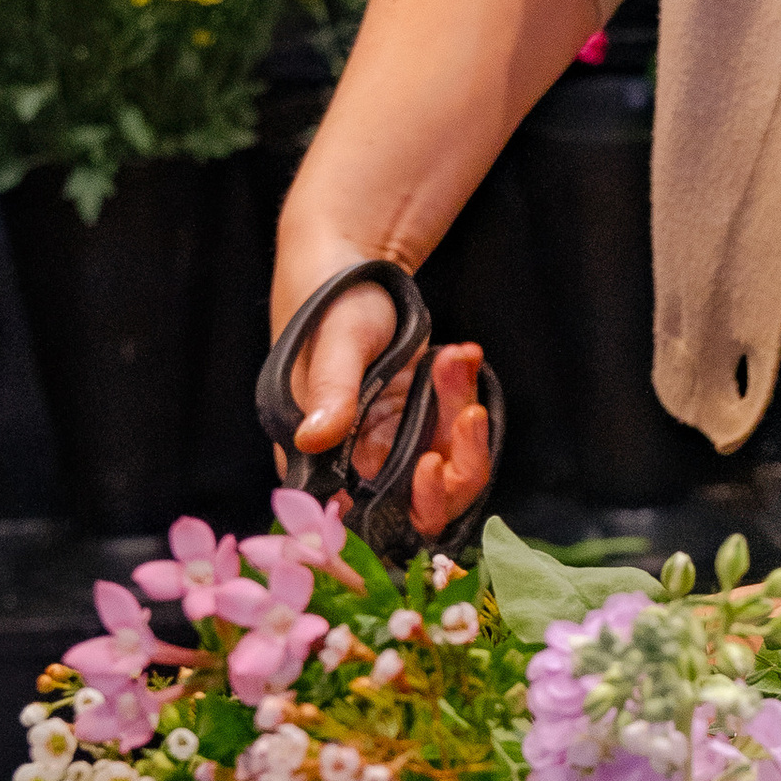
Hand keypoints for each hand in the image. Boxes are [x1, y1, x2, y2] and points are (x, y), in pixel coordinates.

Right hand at [272, 252, 495, 538]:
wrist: (351, 266)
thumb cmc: (329, 301)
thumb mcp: (334, 342)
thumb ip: (331, 391)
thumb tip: (315, 438)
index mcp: (320, 457)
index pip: (366, 513)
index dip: (405, 504)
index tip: (428, 464)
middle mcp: (359, 462)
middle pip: (421, 502)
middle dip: (454, 461)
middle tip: (465, 411)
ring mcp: (394, 442)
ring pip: (450, 466)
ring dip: (463, 415)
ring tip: (456, 357)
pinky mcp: (420, 419)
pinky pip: (458, 430)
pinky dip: (466, 392)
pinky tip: (461, 353)